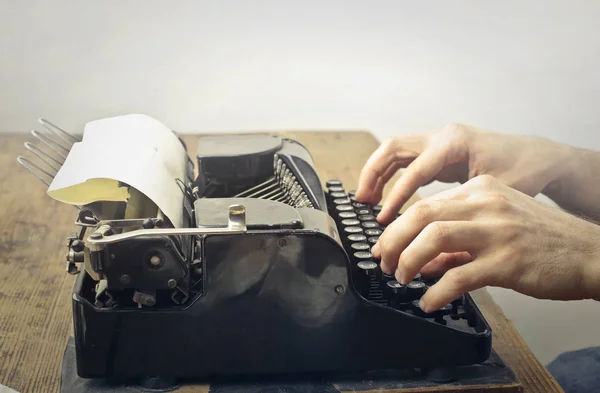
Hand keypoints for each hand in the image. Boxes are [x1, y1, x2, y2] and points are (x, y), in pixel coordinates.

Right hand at [356, 123, 572, 223]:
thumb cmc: (524, 173)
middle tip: (362, 202)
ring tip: (366, 200)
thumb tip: (434, 245)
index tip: (384, 219)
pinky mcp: (437, 150)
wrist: (538, 156)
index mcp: (454, 143)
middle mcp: (442, 137)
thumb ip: (463, 214)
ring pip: (393, 150)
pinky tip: (386, 196)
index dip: (396, 196)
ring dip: (376, 173)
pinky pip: (405, 159)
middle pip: (392, 148)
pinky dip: (391, 176)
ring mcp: (438, 140)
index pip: (414, 170)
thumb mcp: (497, 194)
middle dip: (373, 174)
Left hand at [371, 175, 599, 312]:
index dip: (396, 228)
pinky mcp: (507, 262)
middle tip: (386, 264)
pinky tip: (429, 302)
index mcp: (481, 190)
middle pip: (420, 215)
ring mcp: (497, 231)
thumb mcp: (497, 226)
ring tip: (402, 279)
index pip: (425, 204)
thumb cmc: (542, 241)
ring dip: (409, 261)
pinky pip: (458, 277)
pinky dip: (436, 292)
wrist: (591, 253)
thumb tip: (423, 261)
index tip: (385, 247)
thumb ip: (458, 240)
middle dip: (393, 242)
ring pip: (433, 238)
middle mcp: (486, 204)